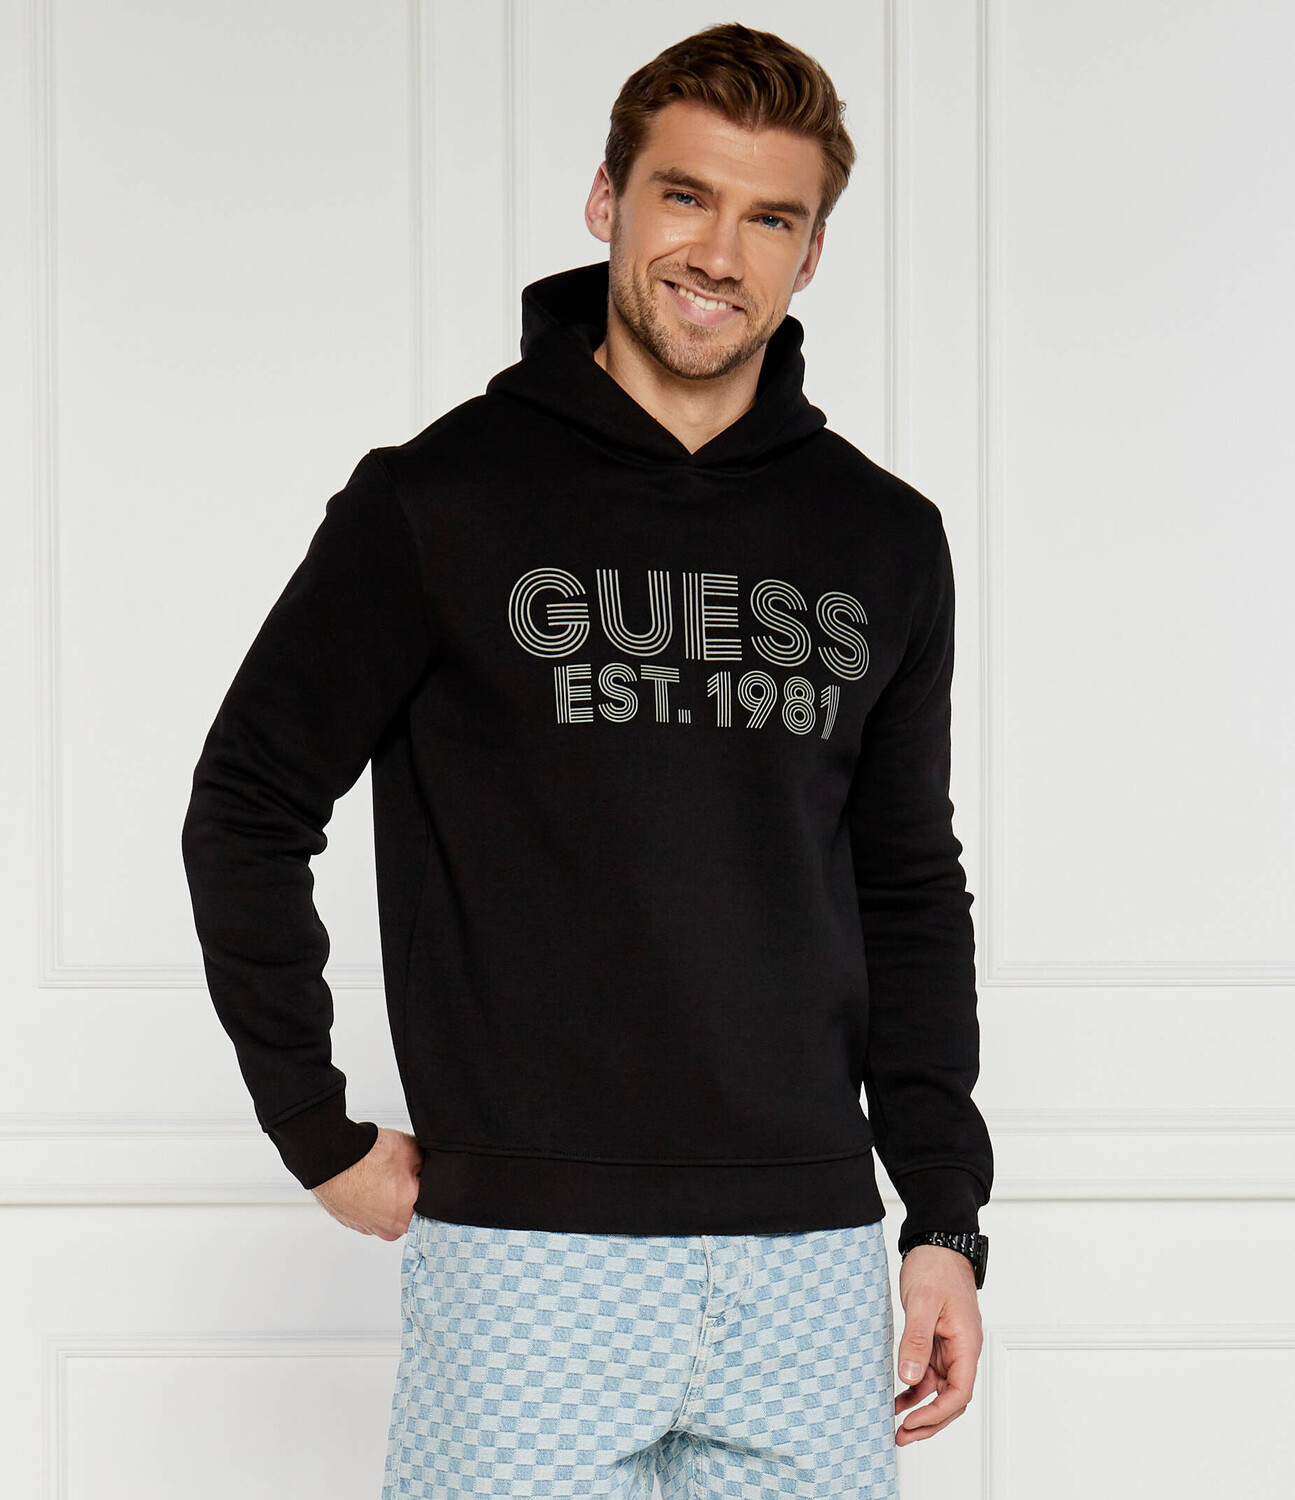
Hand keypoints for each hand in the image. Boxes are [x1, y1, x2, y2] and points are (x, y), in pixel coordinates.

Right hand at [310, 1127, 423, 1240]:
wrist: (332, 1158)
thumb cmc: (367, 1157)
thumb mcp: (413, 1151)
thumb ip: (428, 1165)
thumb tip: (433, 1168)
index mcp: (409, 1217)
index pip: (430, 1205)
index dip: (426, 1185)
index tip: (419, 1174)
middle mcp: (389, 1229)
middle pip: (410, 1210)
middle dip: (409, 1191)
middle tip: (399, 1170)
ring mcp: (369, 1227)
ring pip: (388, 1211)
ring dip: (388, 1195)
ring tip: (381, 1173)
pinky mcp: (352, 1221)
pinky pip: (370, 1211)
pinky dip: (371, 1197)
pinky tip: (368, 1179)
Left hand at [892, 1243, 982, 1444]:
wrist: (937, 1244)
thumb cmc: (935, 1268)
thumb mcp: (922, 1303)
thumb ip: (916, 1340)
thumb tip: (909, 1377)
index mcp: (966, 1343)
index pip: (959, 1392)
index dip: (937, 1414)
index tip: (913, 1423)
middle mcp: (961, 1350)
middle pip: (951, 1399)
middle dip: (929, 1421)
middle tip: (902, 1436)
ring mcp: (949, 1347)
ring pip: (939, 1390)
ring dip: (920, 1408)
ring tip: (897, 1425)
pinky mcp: (936, 1341)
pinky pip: (928, 1373)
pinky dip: (914, 1388)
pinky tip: (897, 1397)